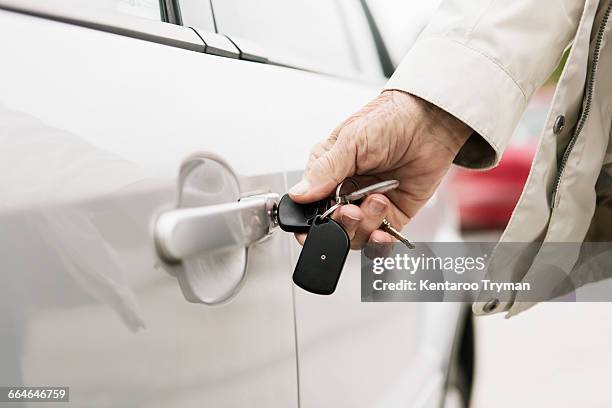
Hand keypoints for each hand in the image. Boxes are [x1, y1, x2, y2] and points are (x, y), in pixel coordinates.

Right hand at [288, 90, 471, 247]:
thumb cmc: (390, 119)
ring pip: (354, 237)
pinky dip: (379, 243)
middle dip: (341, 225)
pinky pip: (380, 241)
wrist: (431, 122)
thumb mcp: (350, 141)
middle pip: (331, 228)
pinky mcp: (392, 215)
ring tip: (378, 201)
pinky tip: (382, 232)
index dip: (311, 222)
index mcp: (327, 173)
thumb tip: (298, 193)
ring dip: (365, 226)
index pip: (308, 207)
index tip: (318, 223)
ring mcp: (368, 205)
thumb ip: (324, 171)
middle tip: (352, 209)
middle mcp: (345, 191)